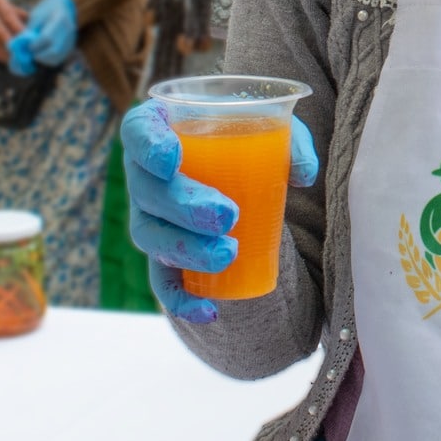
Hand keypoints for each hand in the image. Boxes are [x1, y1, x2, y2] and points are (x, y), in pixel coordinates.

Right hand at [0, 0, 25, 62]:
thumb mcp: (4, 2)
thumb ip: (18, 13)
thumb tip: (34, 25)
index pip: (8, 16)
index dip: (18, 29)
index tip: (29, 39)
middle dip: (11, 43)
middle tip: (23, 52)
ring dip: (5, 52)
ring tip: (18, 59)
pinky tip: (7, 59)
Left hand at [7, 0, 76, 74]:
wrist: (61, 8)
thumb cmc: (45, 11)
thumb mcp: (36, 17)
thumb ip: (29, 31)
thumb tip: (20, 46)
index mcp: (60, 19)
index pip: (46, 37)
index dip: (34, 45)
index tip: (26, 46)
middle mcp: (68, 31)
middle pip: (54, 51)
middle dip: (38, 55)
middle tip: (29, 52)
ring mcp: (71, 40)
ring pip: (57, 58)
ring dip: (43, 59)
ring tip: (34, 54)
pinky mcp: (70, 48)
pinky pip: (58, 58)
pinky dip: (47, 60)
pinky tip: (40, 55)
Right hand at [122, 101, 320, 322]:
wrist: (236, 175)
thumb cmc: (244, 139)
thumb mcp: (270, 129)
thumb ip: (289, 142)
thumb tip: (302, 174)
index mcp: (160, 129)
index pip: (138, 132)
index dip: (147, 146)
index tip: (171, 159)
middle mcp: (144, 174)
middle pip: (148, 191)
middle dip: (184, 206)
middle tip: (227, 215)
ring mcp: (149, 216)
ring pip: (152, 236)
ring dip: (186, 249)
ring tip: (228, 254)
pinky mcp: (163, 253)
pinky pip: (162, 280)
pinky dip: (181, 299)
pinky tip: (208, 311)